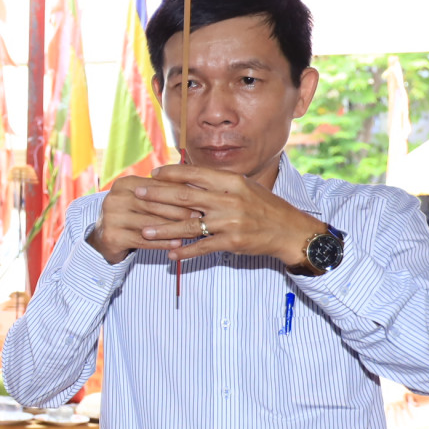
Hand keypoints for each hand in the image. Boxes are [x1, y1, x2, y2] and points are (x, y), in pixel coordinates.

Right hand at [88, 173, 202, 263]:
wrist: (104, 236)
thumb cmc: (133, 214)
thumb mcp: (143, 198)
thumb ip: (163, 190)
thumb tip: (196, 184)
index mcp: (124, 184)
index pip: (156, 187)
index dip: (179, 192)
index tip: (200, 198)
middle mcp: (114, 198)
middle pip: (154, 205)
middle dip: (180, 211)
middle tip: (200, 216)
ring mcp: (111, 218)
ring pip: (150, 224)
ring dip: (174, 229)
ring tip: (194, 231)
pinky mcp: (111, 236)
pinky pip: (144, 241)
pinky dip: (163, 243)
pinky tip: (178, 244)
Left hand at [131, 164, 324, 265]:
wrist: (291, 231)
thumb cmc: (264, 207)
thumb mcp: (244, 187)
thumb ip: (218, 182)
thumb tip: (189, 174)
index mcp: (232, 182)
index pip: (195, 173)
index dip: (172, 173)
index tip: (153, 174)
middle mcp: (229, 200)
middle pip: (185, 196)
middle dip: (157, 195)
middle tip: (137, 194)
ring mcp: (230, 222)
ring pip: (188, 225)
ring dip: (163, 229)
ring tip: (143, 231)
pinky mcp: (232, 242)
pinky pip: (202, 247)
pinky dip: (185, 252)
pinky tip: (170, 255)